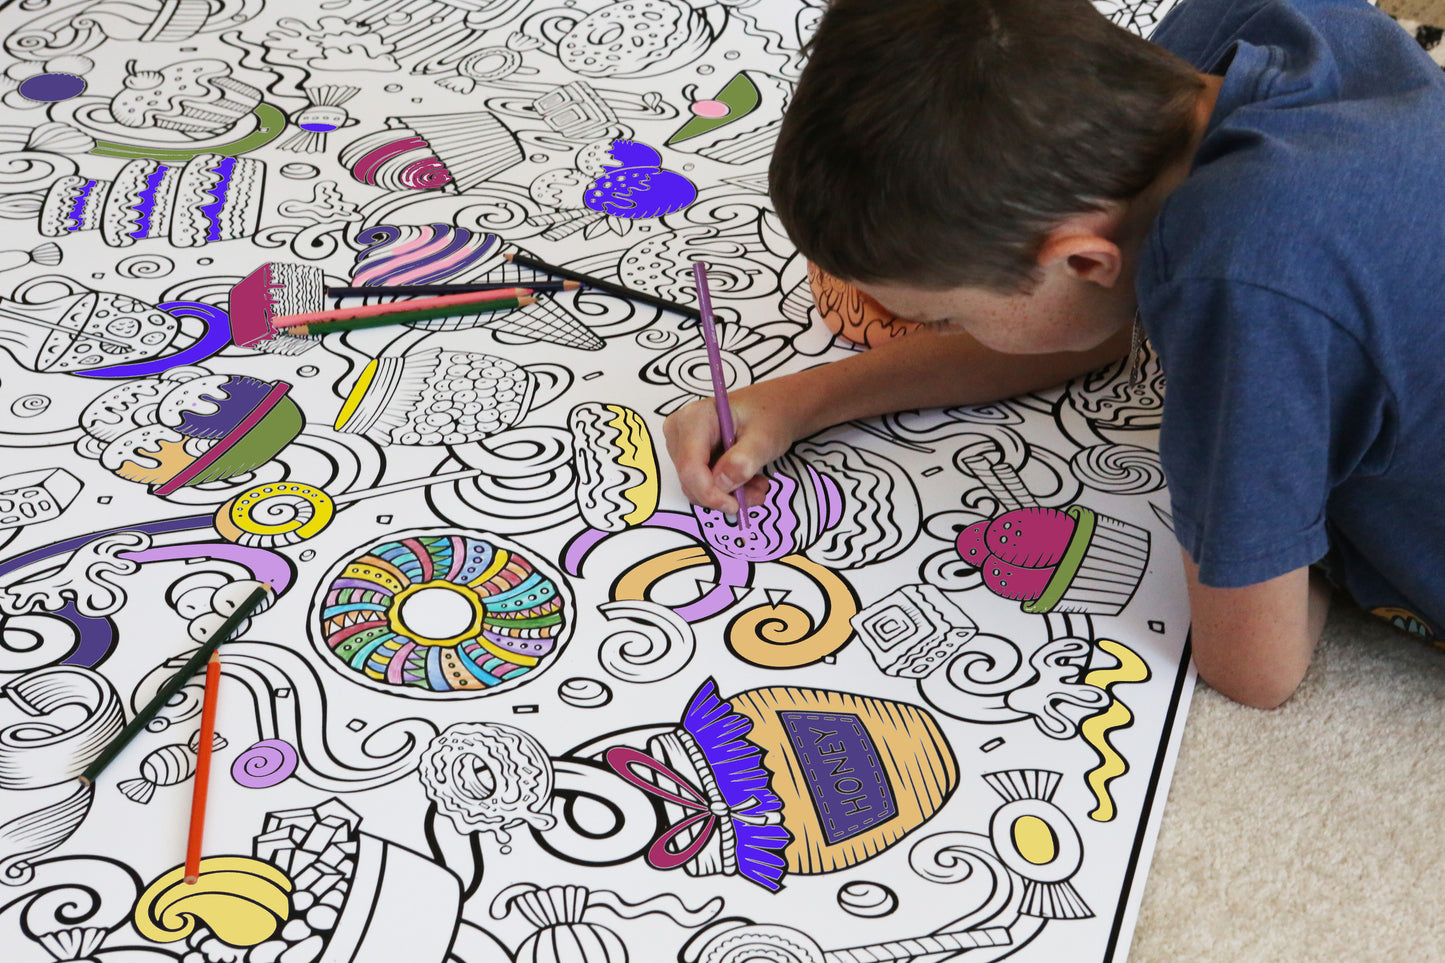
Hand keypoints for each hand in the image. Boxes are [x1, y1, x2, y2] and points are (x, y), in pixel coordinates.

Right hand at [663, 383, 801, 512]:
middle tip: (758, 494)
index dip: (709, 493)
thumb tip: (722, 484)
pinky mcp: (690, 454)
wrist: (774, 407)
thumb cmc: (769, 415)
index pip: (690, 467)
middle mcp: (680, 430)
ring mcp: (682, 443)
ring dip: (729, 493)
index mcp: (694, 419)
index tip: (735, 506)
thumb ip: (743, 460)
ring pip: (696, 485)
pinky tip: (749, 481)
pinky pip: (702, 482)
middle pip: (691, 479)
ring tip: (759, 486)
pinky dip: (726, 488)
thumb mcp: (763, 438)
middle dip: (723, 494)